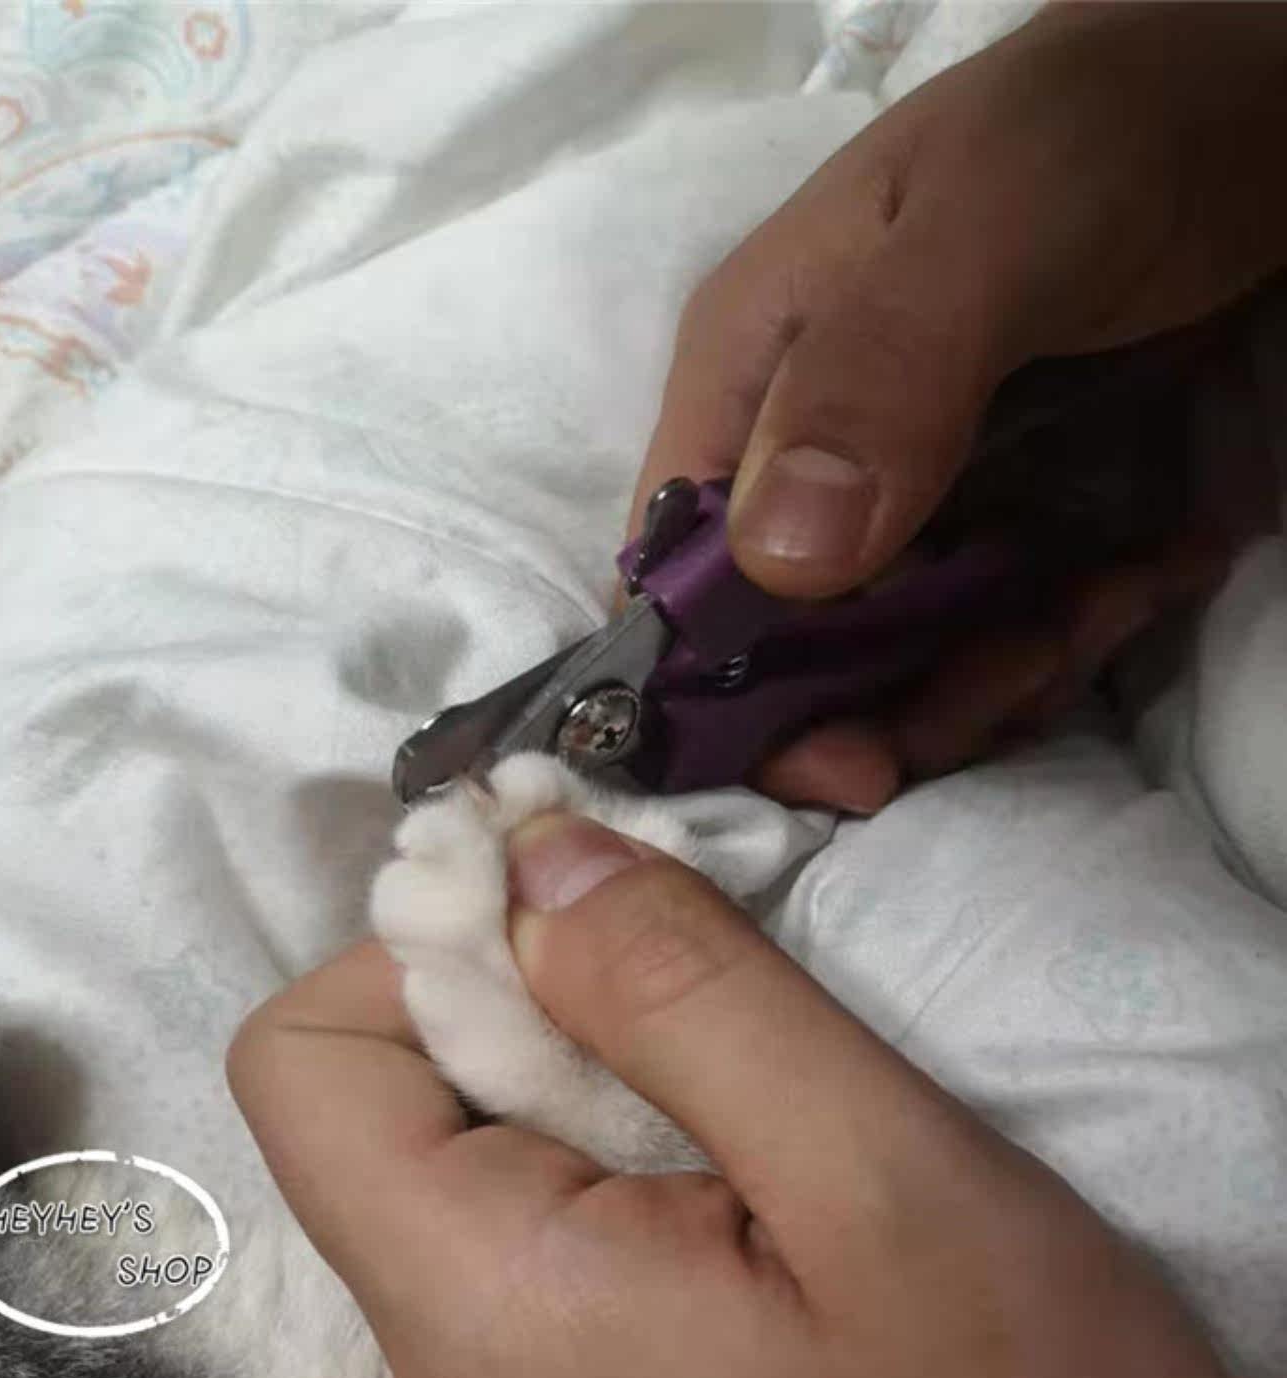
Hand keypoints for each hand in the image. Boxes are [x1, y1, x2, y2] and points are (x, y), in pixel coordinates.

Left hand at [229, 814, 1260, 1377]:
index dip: (417, 943)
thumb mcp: (880, 1177)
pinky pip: (520, 1220)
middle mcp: (445, 1375)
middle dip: (514, 984)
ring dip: (569, 1055)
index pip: (304, 1060)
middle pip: (379, 1095)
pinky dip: (599, 1134)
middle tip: (686, 961)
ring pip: (455, 1148)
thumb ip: (682, 993)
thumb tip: (530, 854)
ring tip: (728, 1060)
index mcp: (481, 1312)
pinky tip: (725, 1147)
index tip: (571, 902)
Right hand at [635, 0, 1286, 811]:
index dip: (730, 691)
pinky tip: (1146, 572)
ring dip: (998, 671)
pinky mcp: (986, 515)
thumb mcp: (998, 225)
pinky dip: (1061, 638)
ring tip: (1111, 596)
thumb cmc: (1111, 131)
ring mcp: (895, 492)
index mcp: (745, 377)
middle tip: (1025, 664)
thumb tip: (778, 566)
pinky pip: (987, 631)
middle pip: (786, 648)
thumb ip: (881, 377)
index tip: (850, 758)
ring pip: (892, 659)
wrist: (1261, 94)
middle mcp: (796, 450)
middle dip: (898, 692)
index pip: (673, 578)